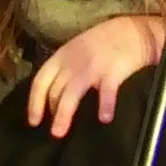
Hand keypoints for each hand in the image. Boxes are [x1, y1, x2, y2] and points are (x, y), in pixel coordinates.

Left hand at [26, 14, 165, 138]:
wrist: (131, 31)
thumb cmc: (103, 44)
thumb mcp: (76, 51)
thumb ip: (65, 71)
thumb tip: (54, 99)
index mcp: (61, 56)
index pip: (41, 81)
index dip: (34, 102)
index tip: (33, 121)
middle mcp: (73, 62)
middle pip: (55, 90)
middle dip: (52, 113)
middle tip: (53, 134)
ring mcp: (92, 66)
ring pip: (72, 92)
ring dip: (64, 113)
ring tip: (60, 132)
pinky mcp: (113, 71)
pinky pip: (106, 91)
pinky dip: (105, 105)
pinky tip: (105, 118)